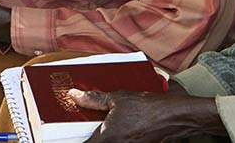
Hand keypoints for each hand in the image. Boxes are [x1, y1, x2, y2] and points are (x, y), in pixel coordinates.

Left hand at [68, 89, 225, 142]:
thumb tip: (75, 95)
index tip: (59, 137)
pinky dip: (114, 137)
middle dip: (88, 137)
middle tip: (80, 129)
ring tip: (105, 127)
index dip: (70, 141)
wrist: (175, 116)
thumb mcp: (119, 98)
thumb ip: (94, 99)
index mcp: (106, 138)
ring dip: (101, 137)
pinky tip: (117, 129)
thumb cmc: (150, 107)